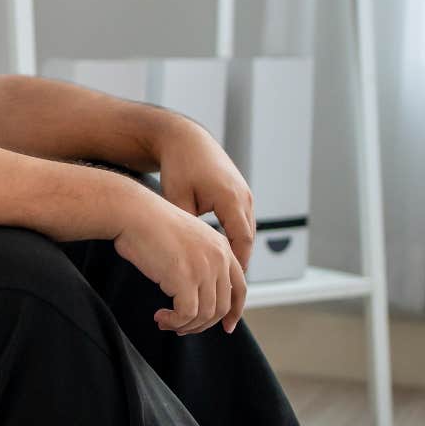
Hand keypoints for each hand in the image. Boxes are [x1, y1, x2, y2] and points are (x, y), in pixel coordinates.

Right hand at [110, 185, 247, 334]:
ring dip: (185, 326)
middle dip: (203, 324)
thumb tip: (196, 295)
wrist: (133, 213)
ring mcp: (204, 269)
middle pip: (223, 306)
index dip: (234, 311)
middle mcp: (219, 258)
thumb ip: (199, 261)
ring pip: (205, 315)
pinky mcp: (186, 279)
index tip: (225, 326)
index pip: (240, 287)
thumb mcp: (186, 240)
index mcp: (222, 247)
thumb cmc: (149, 225)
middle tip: (182, 328)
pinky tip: (160, 317)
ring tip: (167, 322)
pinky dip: (173, 322)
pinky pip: (186, 315)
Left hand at [154, 116, 256, 279]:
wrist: (185, 138)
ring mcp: (243, 192)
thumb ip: (185, 225)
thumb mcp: (177, 197)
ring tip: (229, 275)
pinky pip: (242, 219)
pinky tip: (223, 252)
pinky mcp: (238, 190)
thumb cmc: (178, 165)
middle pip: (248, 237)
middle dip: (240, 262)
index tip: (229, 285)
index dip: (237, 263)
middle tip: (231, 287)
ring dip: (239, 250)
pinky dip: (236, 236)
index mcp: (230, 197)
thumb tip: (186, 253)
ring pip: (246, 229)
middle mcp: (243, 195)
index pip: (241, 239)